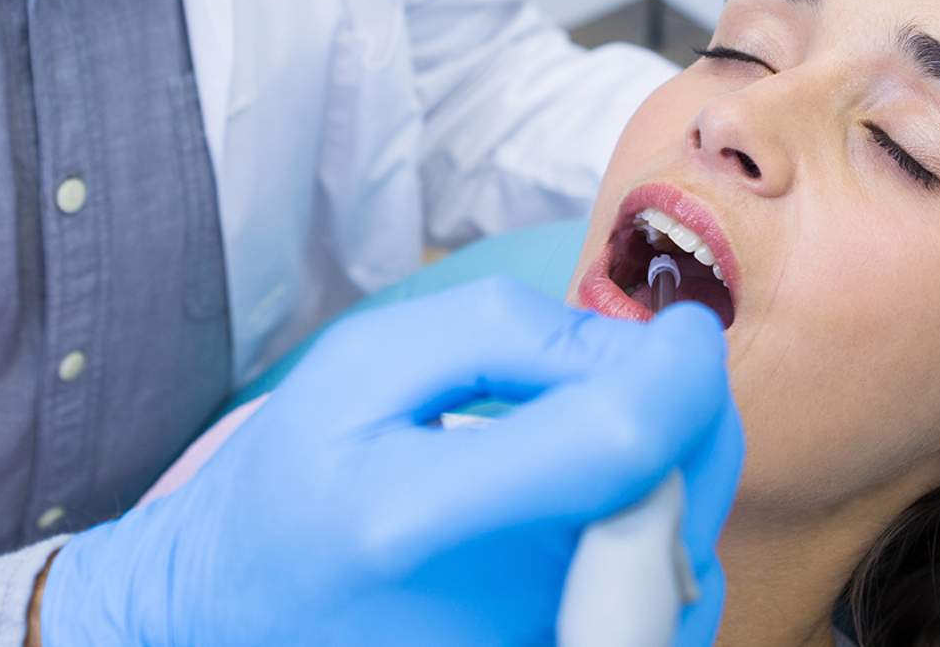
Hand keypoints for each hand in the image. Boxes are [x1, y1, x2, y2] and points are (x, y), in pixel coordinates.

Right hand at [39, 278, 742, 646]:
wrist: (248, 611)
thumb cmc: (296, 480)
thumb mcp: (364, 364)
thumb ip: (505, 333)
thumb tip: (640, 352)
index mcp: (418, 516)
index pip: (621, 437)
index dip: (680, 366)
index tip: (683, 326)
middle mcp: (492, 612)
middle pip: (679, 493)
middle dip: (687, 410)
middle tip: (632, 373)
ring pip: (691, 547)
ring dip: (675, 470)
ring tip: (591, 443)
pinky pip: (671, 602)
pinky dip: (657, 532)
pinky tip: (592, 510)